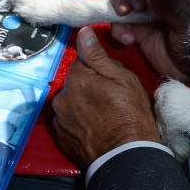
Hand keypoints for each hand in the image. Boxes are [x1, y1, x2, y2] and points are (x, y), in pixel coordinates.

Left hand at [51, 27, 159, 168]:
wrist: (126, 157)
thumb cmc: (130, 116)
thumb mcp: (122, 79)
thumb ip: (98, 56)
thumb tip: (83, 33)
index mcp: (76, 79)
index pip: (83, 63)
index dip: (100, 71)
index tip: (112, 82)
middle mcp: (62, 97)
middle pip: (75, 83)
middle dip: (89, 88)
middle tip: (111, 101)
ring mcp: (59, 119)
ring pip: (71, 103)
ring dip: (82, 106)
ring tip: (104, 118)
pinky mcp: (60, 137)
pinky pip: (67, 122)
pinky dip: (78, 124)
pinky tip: (95, 129)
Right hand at [110, 0, 189, 82]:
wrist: (187, 73)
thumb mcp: (183, 24)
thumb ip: (167, 4)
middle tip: (137, 7)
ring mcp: (141, 10)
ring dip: (119, 1)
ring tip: (125, 16)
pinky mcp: (131, 27)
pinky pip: (115, 21)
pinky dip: (117, 28)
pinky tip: (128, 39)